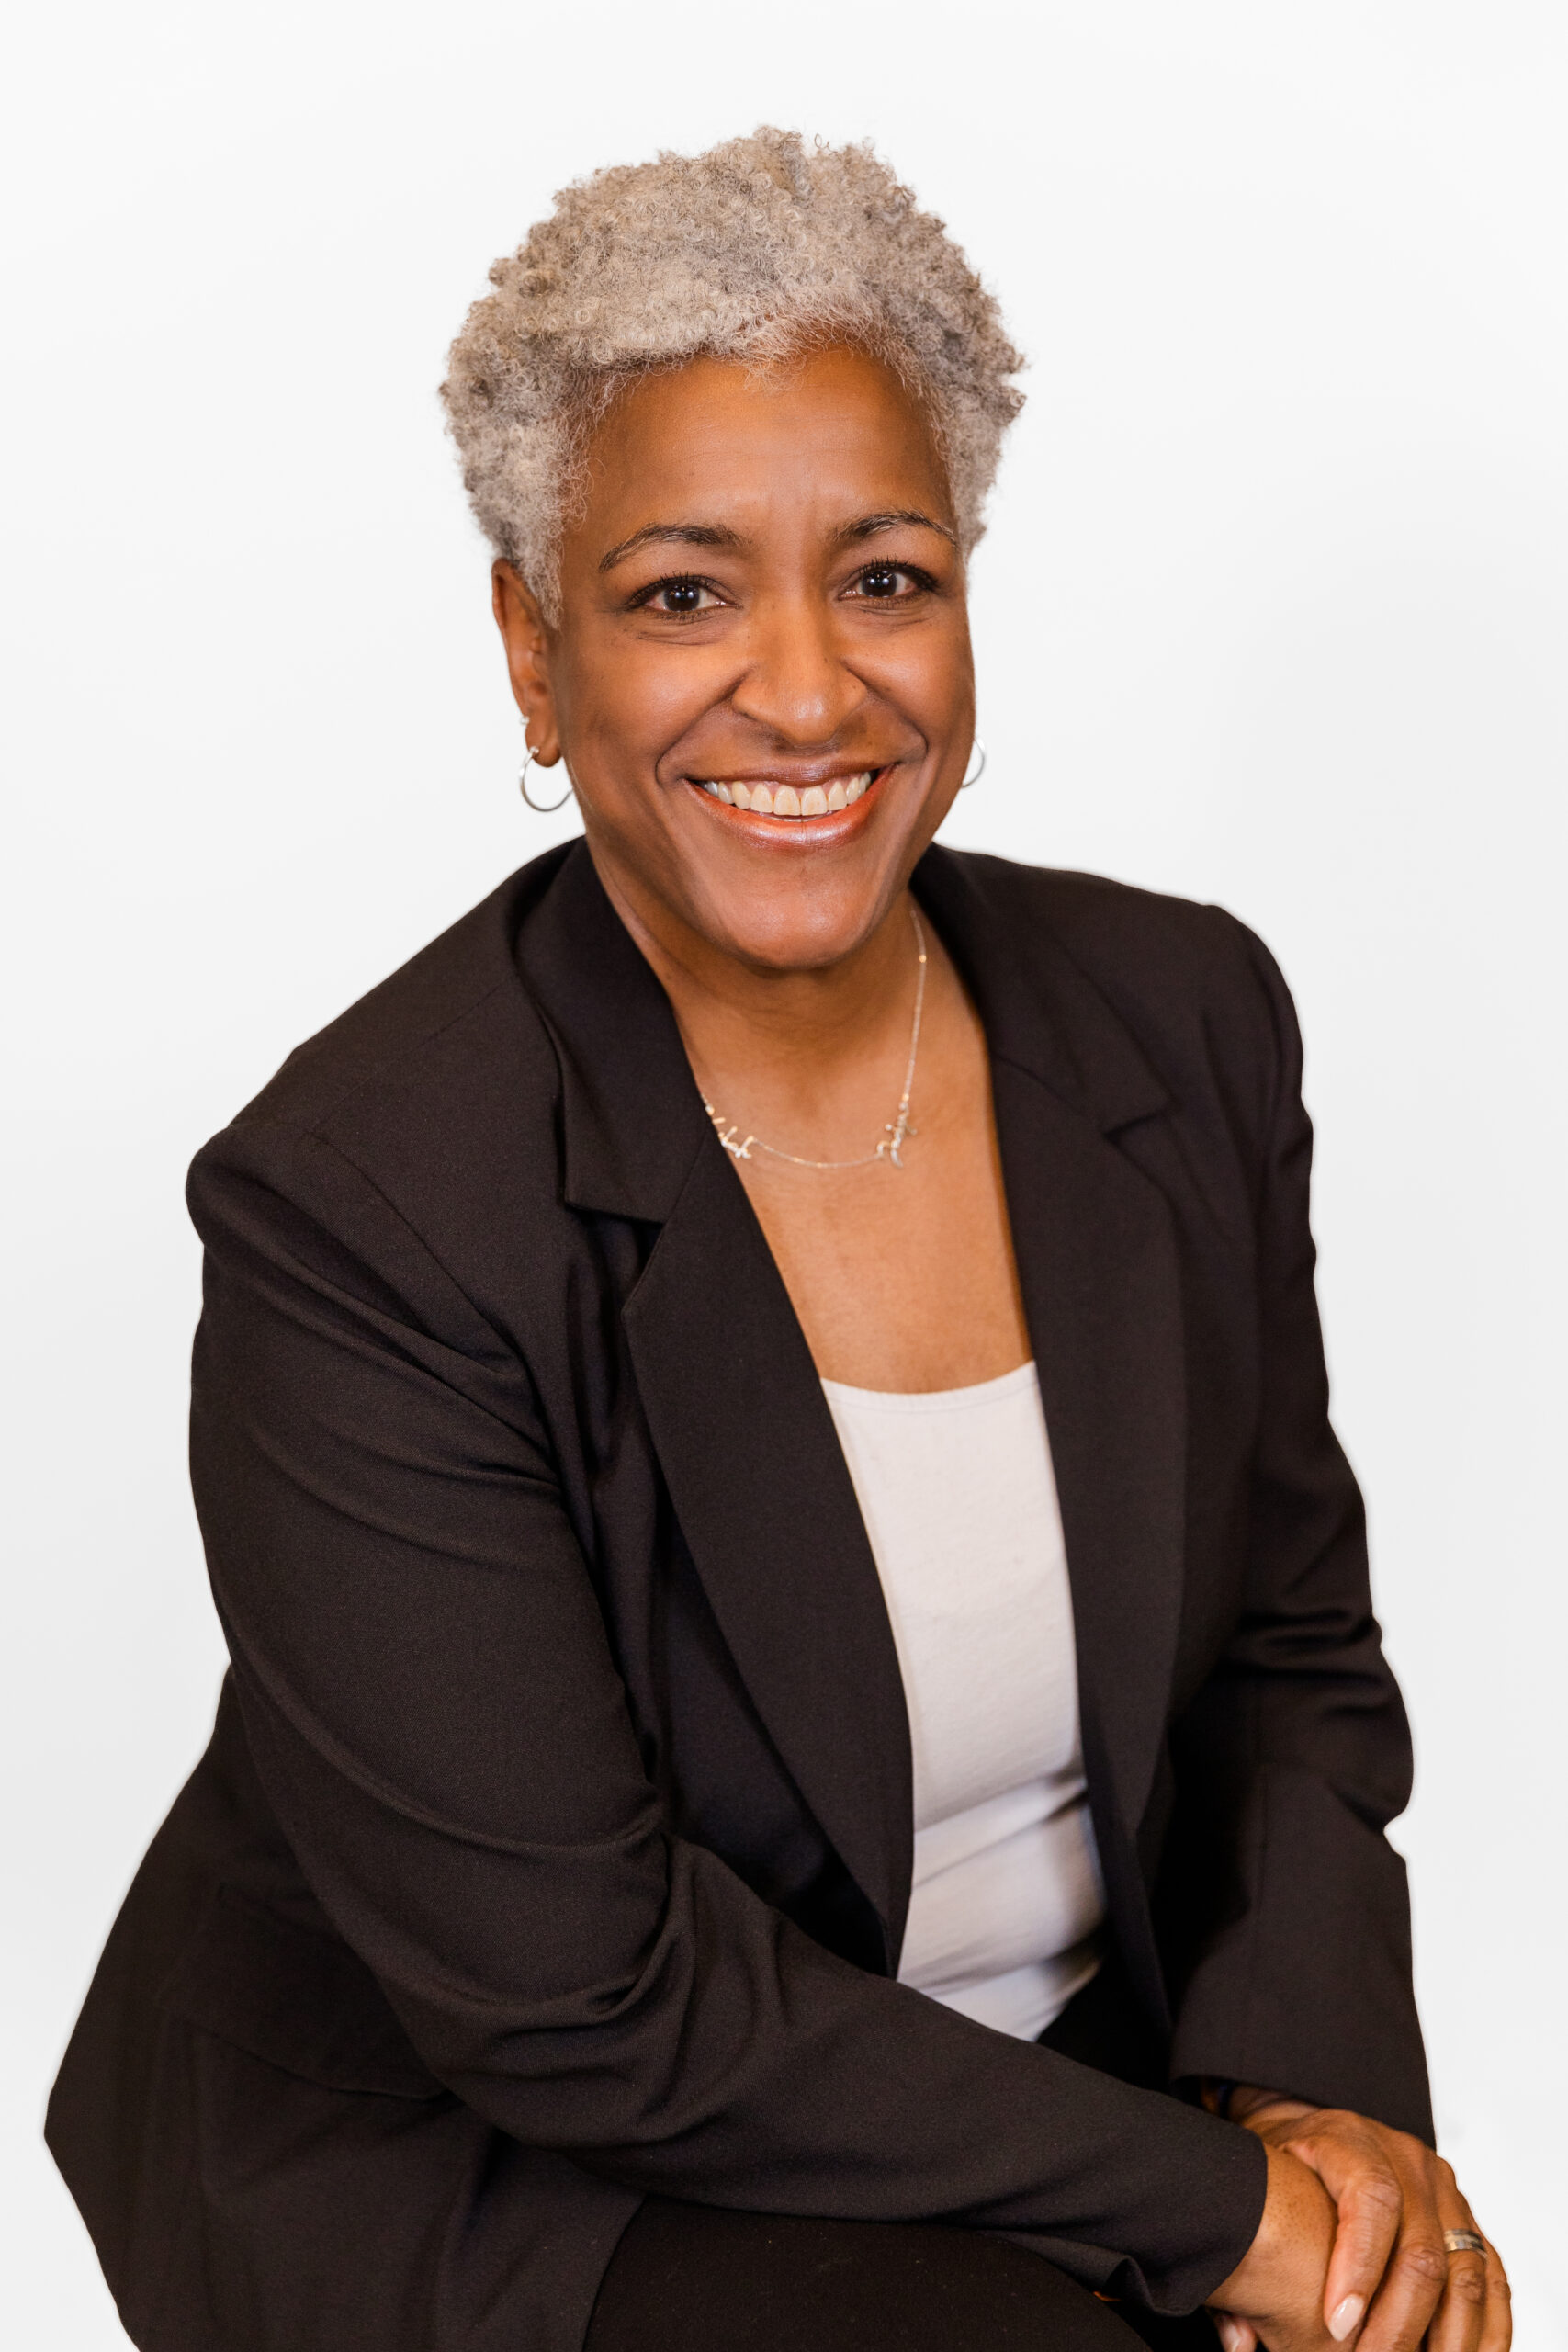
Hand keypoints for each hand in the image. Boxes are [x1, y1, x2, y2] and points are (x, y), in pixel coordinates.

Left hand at [1212, 2089, 1509, 2351]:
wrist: (1310, 2126)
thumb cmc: (1280, 2163)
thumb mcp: (1250, 2186)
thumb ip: (1242, 2255)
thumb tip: (1237, 2341)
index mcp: (1349, 2138)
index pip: (1370, 2197)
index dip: (1359, 2265)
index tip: (1336, 2325)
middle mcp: (1406, 2158)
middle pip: (1421, 2248)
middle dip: (1398, 2324)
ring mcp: (1443, 2188)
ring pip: (1465, 2270)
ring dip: (1447, 2337)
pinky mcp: (1466, 2218)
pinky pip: (1491, 2277)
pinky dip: (1485, 2329)